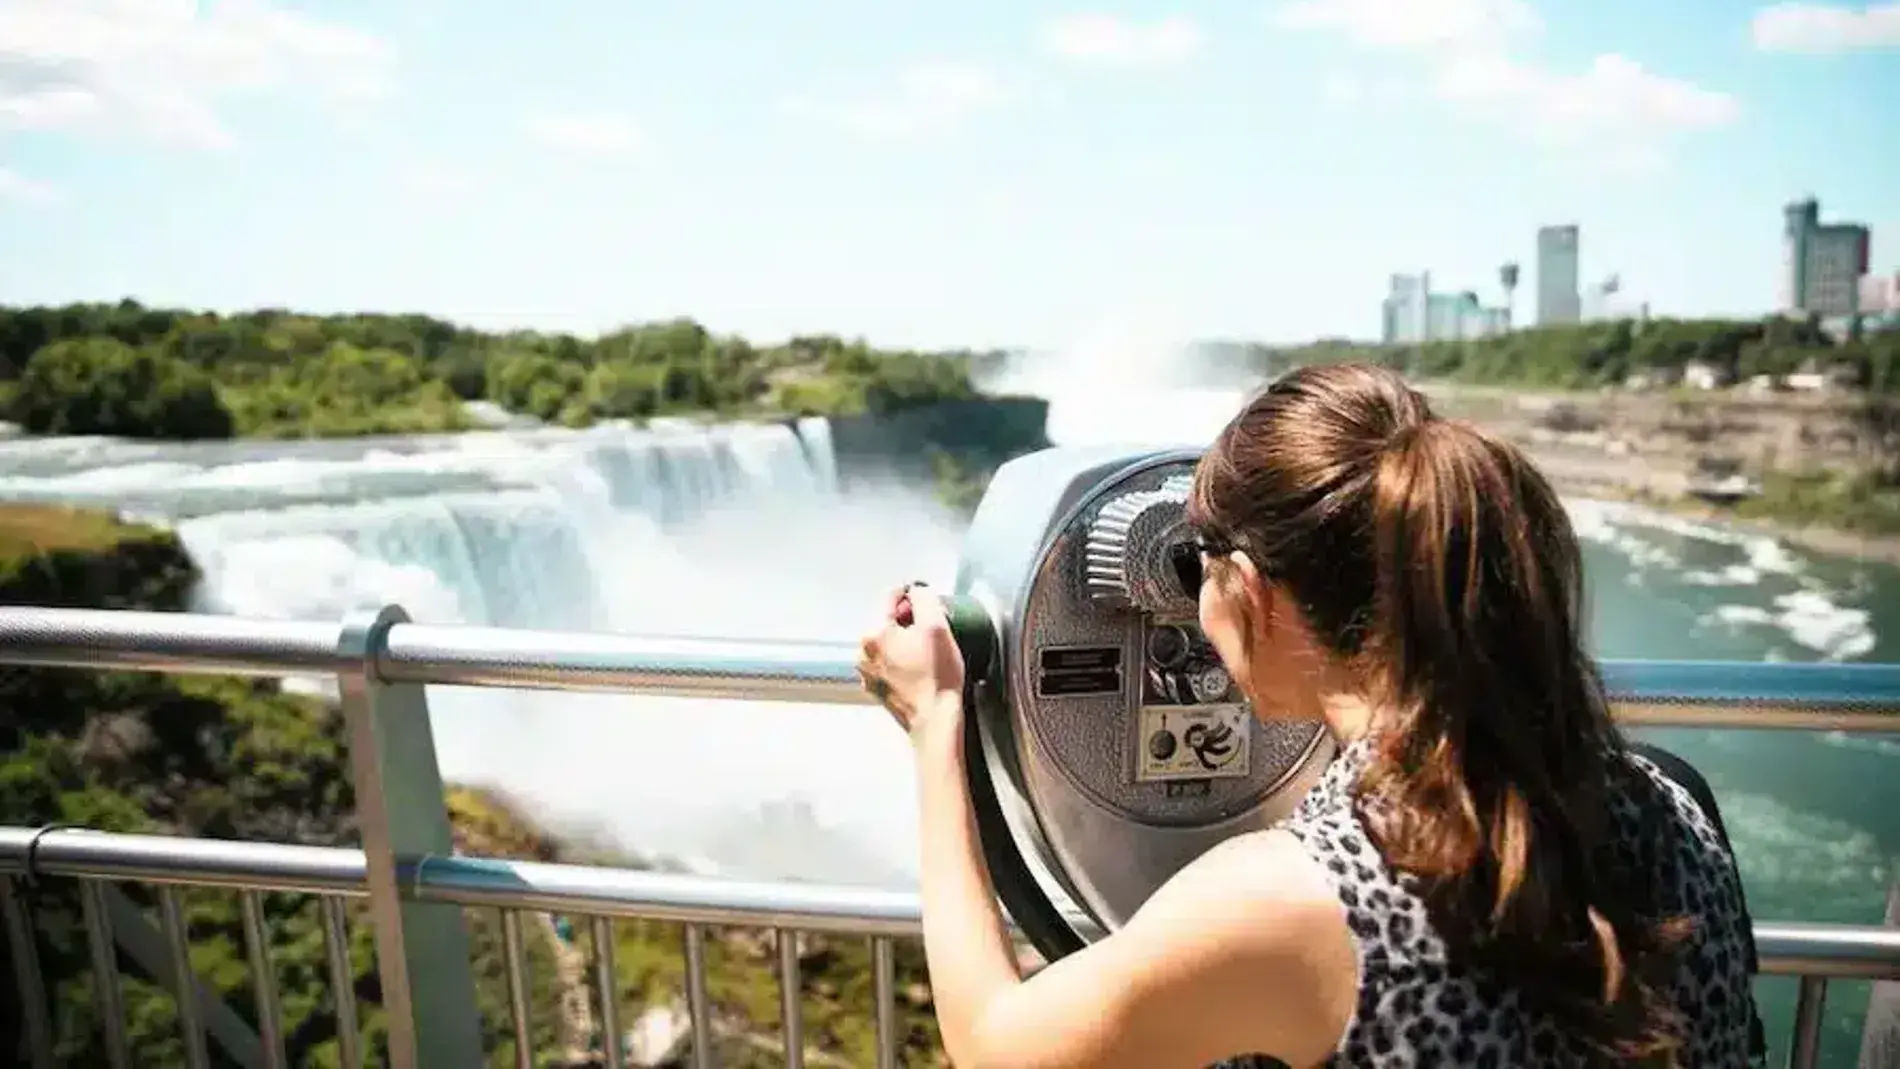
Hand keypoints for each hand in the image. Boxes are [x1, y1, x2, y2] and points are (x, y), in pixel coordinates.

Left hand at [858, 581, 965, 737]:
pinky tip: (921, 672)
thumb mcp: (937, 626)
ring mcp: (869, 673)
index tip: (932, 609)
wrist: (935, 721)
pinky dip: (904, 663)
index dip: (916, 599)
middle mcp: (864, 653)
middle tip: (933, 640)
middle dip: (911, 625)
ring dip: (907, 645)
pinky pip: (891, 665)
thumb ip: (925, 599)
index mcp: (873, 634)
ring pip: (890, 644)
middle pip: (890, 622)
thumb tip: (917, 591)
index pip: (893, 597)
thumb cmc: (937, 678)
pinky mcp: (878, 689)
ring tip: (929, 658)